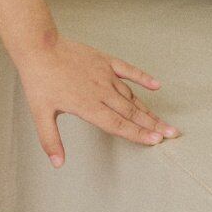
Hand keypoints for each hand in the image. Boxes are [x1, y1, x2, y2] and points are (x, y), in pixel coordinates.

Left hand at [15, 33, 179, 163]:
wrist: (39, 47)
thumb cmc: (39, 80)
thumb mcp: (40, 114)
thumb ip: (50, 140)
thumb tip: (57, 164)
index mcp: (88, 106)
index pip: (118, 125)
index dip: (138, 134)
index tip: (155, 141)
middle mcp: (101, 92)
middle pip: (131, 112)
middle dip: (153, 125)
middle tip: (171, 134)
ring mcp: (105, 75)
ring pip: (131, 96)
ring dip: (148, 109)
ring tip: (163, 120)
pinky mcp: (105, 61)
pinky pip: (128, 70)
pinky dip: (143, 78)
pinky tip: (156, 85)